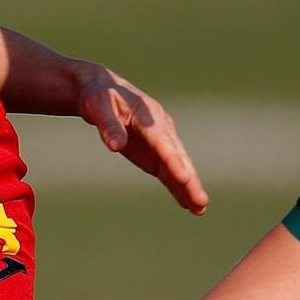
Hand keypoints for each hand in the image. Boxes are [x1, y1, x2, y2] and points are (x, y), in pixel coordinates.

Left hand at [74, 64, 206, 213]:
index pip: (163, 143)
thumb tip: (115, 146)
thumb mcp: (98, 106)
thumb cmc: (100, 96)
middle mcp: (161, 129)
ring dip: (188, 187)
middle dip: (189, 180)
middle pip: (178, 158)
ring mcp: (160, 141)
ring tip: (200, 208)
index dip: (174, 162)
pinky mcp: (154, 152)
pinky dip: (178, 186)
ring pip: (177, 167)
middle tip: (201, 202)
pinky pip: (168, 171)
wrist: (102, 90)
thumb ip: (108, 125)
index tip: (185, 179)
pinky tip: (187, 203)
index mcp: (150, 116)